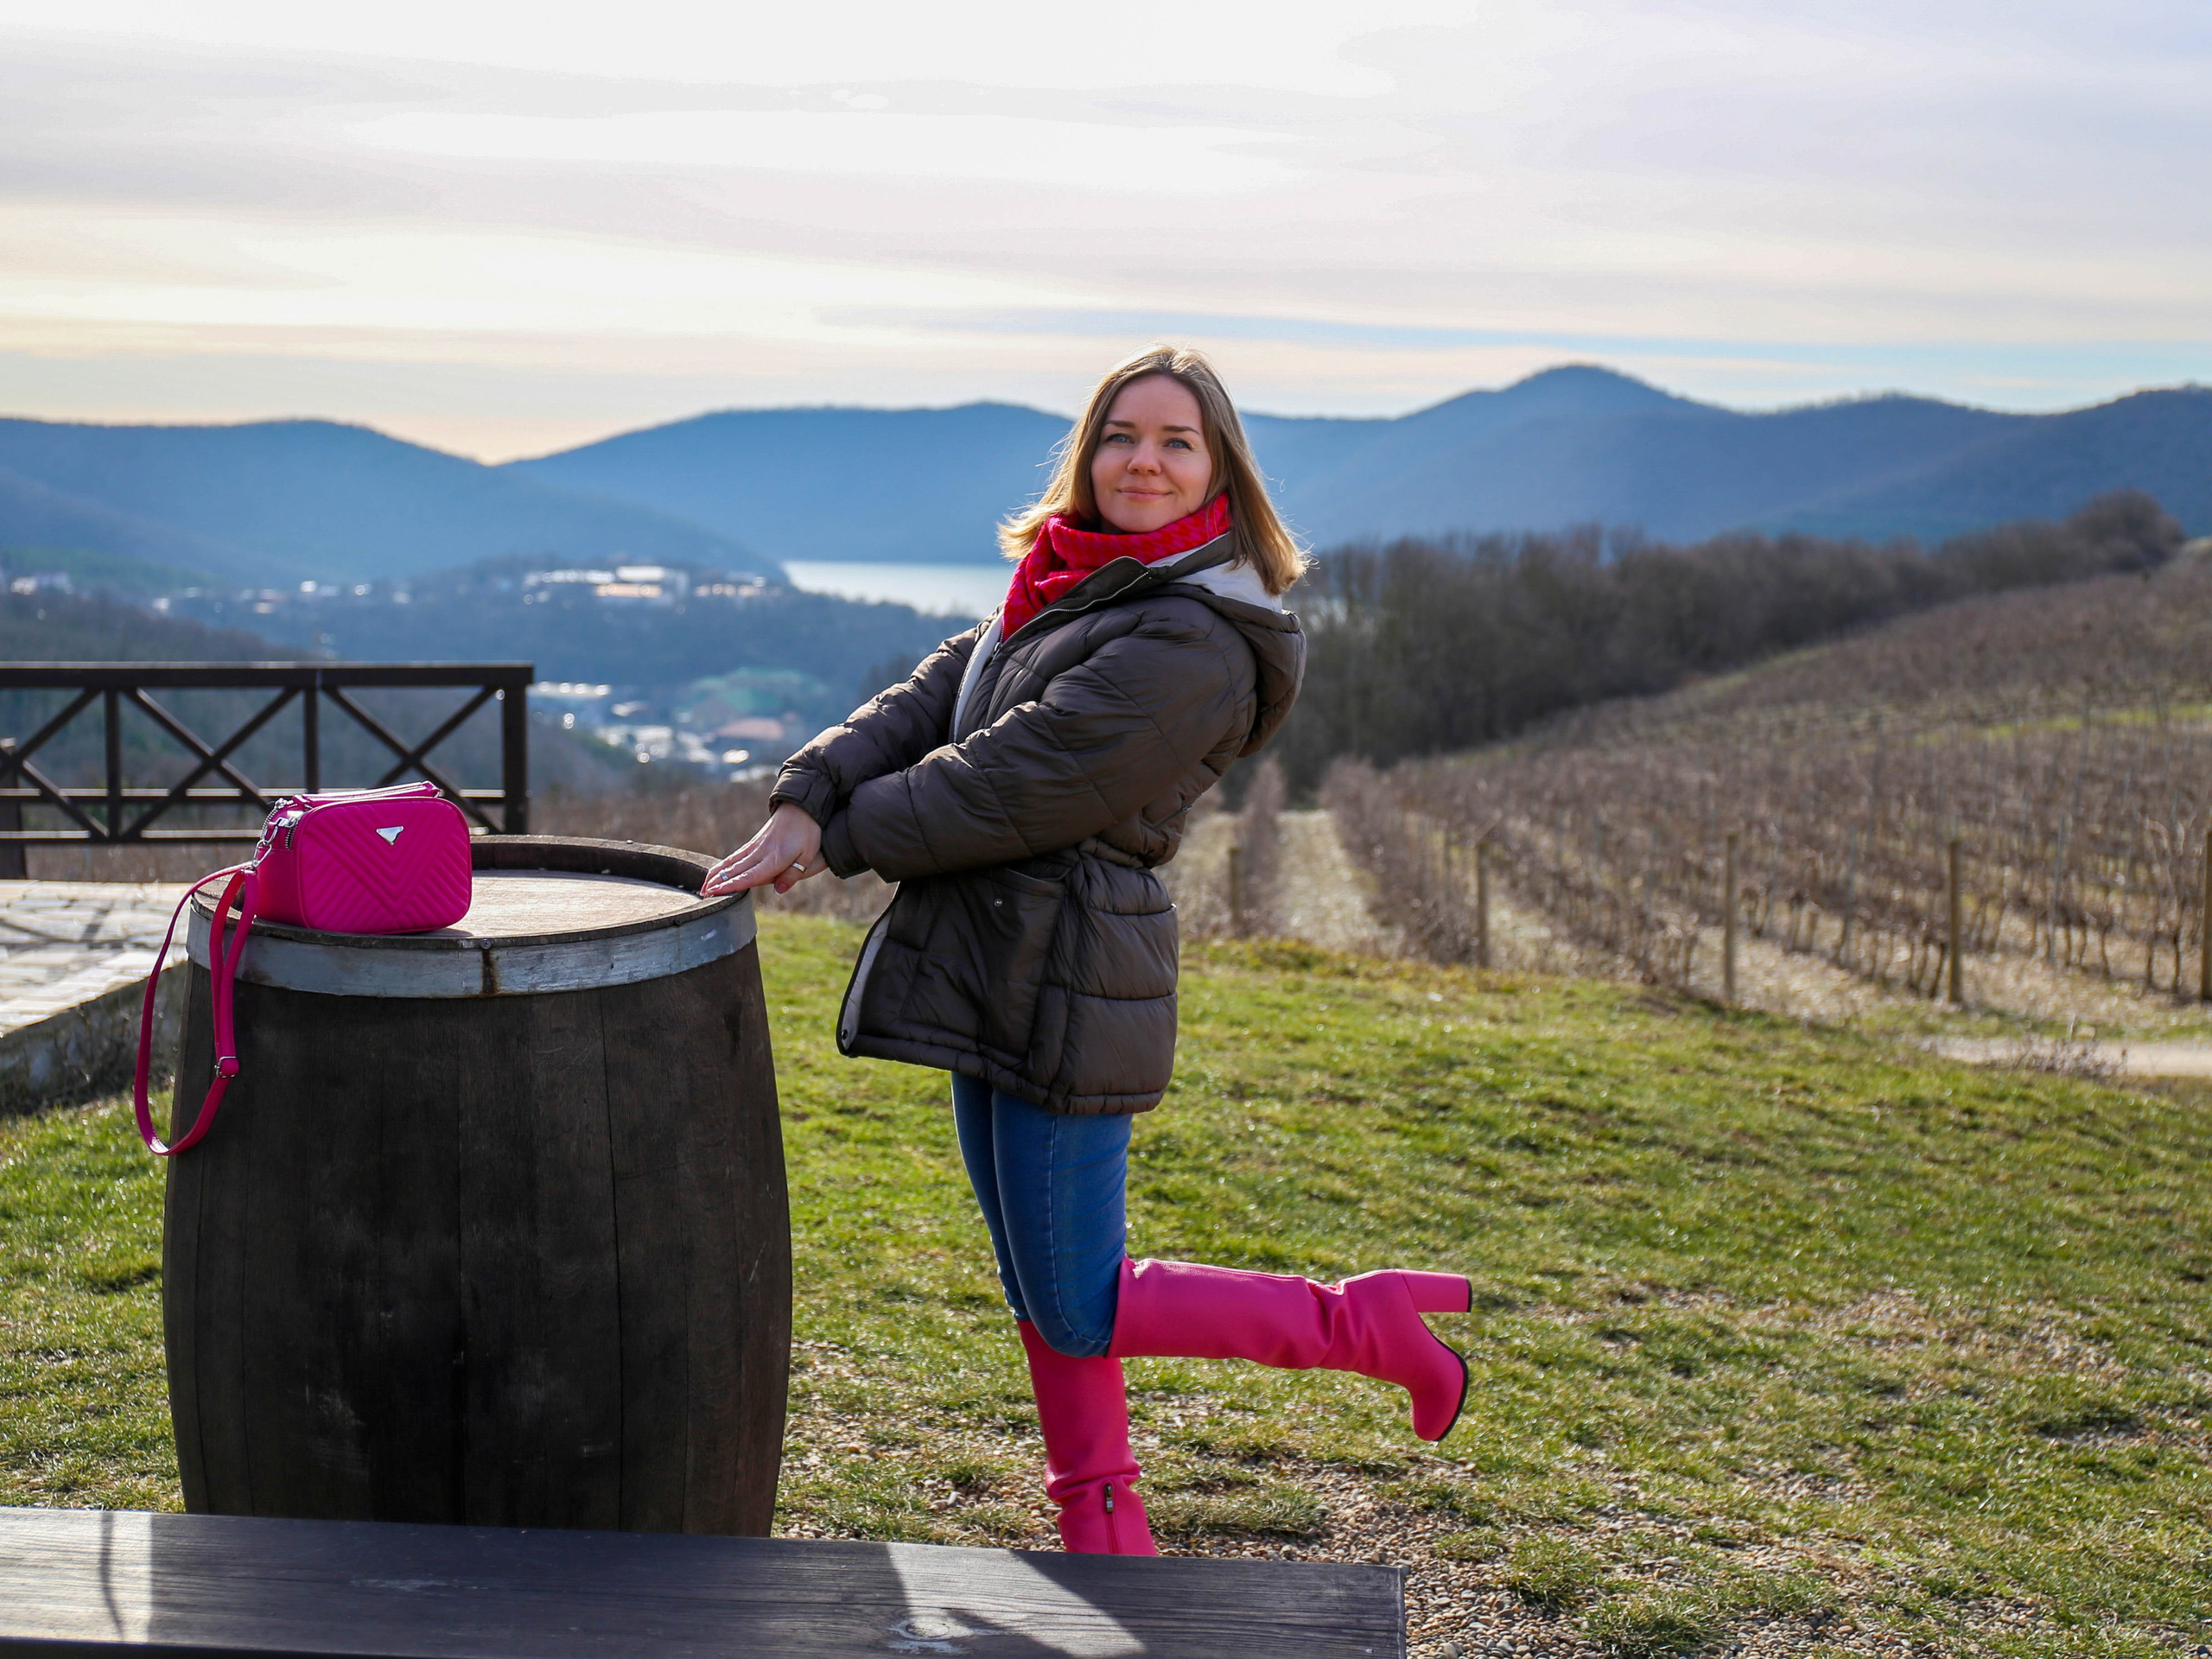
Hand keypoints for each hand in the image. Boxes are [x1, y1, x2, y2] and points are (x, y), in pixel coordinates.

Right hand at [703, 803, 825, 896]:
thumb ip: (792, 875)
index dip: (731, 885)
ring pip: (731, 862)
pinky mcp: (754, 842)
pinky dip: (724, 864)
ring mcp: (756, 846)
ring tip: (704, 886)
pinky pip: (736, 855)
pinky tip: (717, 871)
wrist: (801, 806)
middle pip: (735, 870)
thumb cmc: (807, 832)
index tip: (714, 892)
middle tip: (702, 894)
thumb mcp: (808, 855)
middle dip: (717, 883)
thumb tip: (777, 892)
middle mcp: (761, 852)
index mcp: (774, 858)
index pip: (749, 876)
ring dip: (716, 874)